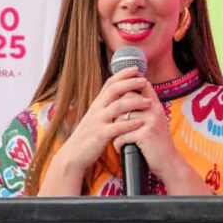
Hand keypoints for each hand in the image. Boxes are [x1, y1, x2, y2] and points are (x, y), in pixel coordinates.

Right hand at [39, 66, 146, 194]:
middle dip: (131, 83)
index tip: (135, 68)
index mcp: (97, 104)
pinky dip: (130, 123)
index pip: (110, 83)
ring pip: (118, 106)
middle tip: (145, 80)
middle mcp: (97, 109)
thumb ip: (106, 107)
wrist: (73, 154)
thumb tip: (120, 97)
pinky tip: (141, 122)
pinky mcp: (101, 135)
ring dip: (135, 102)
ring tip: (148, 102)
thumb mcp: (95, 118)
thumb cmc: (88, 136)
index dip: (123, 74)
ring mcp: (98, 121)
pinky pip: (117, 127)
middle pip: (115, 90)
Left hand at [113, 83, 212, 195]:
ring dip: (115, 130)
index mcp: (155, 104)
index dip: (127, 86)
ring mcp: (150, 121)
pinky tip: (121, 148)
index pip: (140, 85)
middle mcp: (154, 109)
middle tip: (116, 126)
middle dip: (116, 112)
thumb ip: (144, 108)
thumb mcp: (155, 121)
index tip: (118, 98)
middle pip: (126, 99)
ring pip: (120, 118)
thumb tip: (124, 95)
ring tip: (118, 139)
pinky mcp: (145, 134)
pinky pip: (122, 135)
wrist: (170, 163)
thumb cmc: (158, 143)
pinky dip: (118, 144)